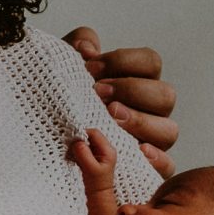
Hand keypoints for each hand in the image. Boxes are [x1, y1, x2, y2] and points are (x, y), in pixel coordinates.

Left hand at [63, 26, 177, 177]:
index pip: (150, 63)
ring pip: (169, 130)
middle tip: (99, 93)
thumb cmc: (62, 100)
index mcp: (138, 81)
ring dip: (140, 122)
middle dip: (131, 91)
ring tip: (111, 118)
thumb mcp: (64, 68)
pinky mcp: (147, 168)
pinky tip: (138, 150)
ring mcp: (152, 140)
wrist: (43, 131)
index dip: (123, 62)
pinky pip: (167, 166)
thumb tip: (87, 47)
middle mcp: (150, 110)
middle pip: (164, 95)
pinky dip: (158, 159)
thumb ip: (78, 46)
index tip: (91, 67)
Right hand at [67, 128, 118, 196]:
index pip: (94, 133)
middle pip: (90, 136)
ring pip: (86, 142)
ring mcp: (99, 153)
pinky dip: (77, 151)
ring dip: (77, 146)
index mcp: (108, 150)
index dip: (82, 134)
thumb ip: (84, 154)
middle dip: (79, 140)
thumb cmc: (97, 184)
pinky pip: (84, 149)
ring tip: (72, 154)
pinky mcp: (93, 157)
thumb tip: (77, 142)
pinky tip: (74, 157)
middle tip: (70, 147)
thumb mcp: (90, 169)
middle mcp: (105, 149)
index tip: (72, 140)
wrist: (99, 196)